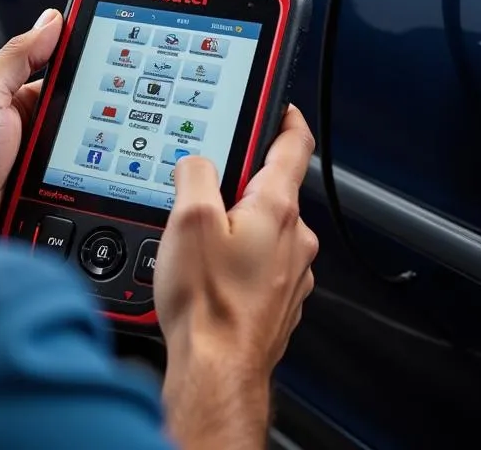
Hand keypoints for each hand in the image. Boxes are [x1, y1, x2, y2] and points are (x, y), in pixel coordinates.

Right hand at [155, 106, 317, 449]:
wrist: (218, 371)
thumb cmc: (208, 305)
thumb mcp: (187, 220)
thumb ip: (194, 174)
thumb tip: (196, 163)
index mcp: (276, 209)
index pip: (294, 146)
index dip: (286, 119)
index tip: (281, 108)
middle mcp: (293, 239)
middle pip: (271, 190)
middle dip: (239, 186)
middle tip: (203, 194)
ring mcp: (291, 272)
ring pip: (265, 230)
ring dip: (238, 227)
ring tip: (199, 245)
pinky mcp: (280, 300)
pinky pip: (262, 263)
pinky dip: (240, 259)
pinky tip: (211, 276)